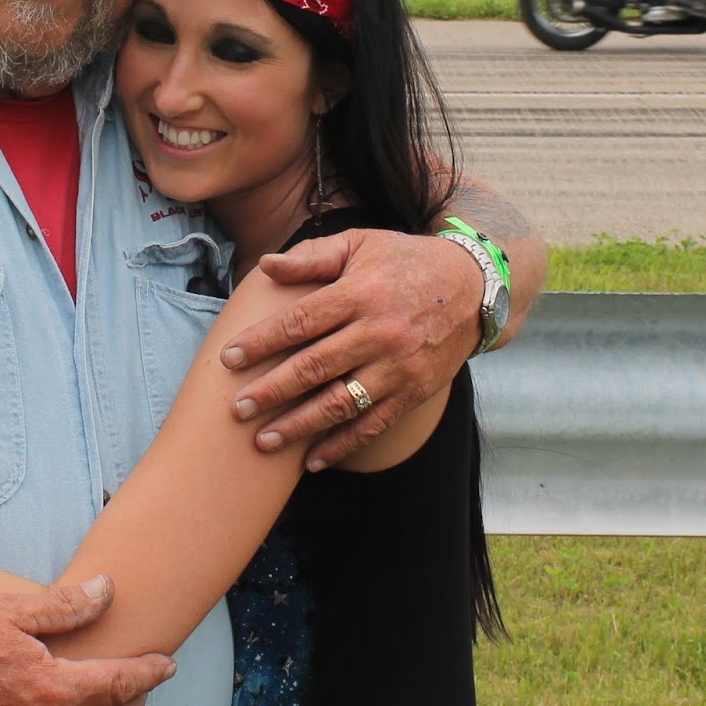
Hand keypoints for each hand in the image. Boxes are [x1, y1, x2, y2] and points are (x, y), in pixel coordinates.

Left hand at [219, 230, 480, 469]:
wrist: (476, 288)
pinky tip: (311, 460)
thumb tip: (265, 265)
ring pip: (341, 402)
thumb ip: (312, 257)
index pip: (301, 321)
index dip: (263, 342)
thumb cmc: (406, 261)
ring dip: (299, 425)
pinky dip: (342, 445)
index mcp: (361, 293)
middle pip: (315, 366)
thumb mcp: (361, 245)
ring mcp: (398, 366)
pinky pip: (373, 424)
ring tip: (263, 441)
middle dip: (271, 391)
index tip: (229, 358)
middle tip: (235, 409)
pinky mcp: (414, 391)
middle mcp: (379, 332)